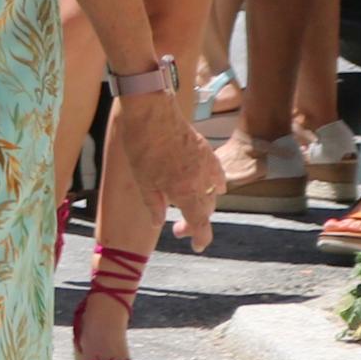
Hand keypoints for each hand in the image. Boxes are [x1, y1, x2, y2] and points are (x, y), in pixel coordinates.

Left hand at [111, 87, 225, 252]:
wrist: (152, 112)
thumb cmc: (142, 147)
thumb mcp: (143, 181)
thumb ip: (154, 204)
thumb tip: (160, 223)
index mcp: (185, 191)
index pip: (200, 222)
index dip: (201, 237)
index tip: (198, 247)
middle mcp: (202, 181)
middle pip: (206, 209)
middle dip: (195, 221)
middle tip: (179, 229)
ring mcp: (207, 165)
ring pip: (213, 193)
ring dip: (204, 204)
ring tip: (189, 208)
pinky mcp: (207, 152)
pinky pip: (218, 174)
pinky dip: (217, 185)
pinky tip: (216, 188)